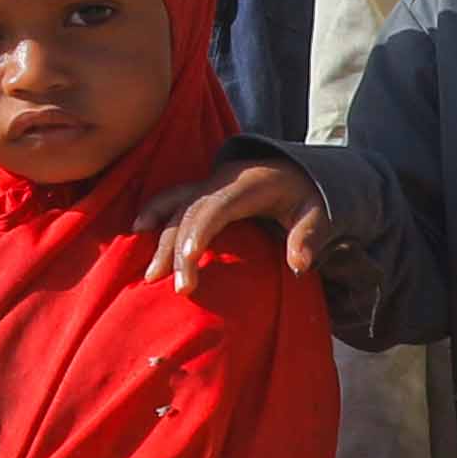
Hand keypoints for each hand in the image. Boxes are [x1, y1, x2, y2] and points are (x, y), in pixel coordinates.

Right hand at [146, 149, 325, 286]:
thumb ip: (309, 237)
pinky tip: (138, 228)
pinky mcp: (202, 189)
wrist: (299, 169)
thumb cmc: (308, 196)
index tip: (188, 266)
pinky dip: (154, 210)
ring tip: (150, 272)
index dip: (197, 235)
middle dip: (176, 249)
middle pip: (190, 212)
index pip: (215, 208)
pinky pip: (173, 197)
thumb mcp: (318, 214)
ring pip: (176, 206)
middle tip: (175, 287)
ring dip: (160, 236)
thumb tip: (299, 265)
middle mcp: (222, 180)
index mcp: (248, 185)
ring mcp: (209, 182)